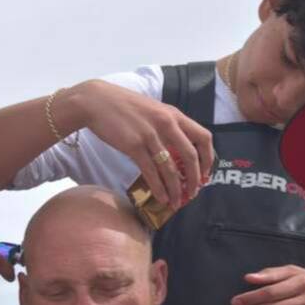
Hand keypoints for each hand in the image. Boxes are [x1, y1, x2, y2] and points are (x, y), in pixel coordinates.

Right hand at [73, 80, 213, 207]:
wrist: (97, 101)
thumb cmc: (124, 107)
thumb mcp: (153, 110)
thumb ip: (168, 126)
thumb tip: (178, 150)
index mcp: (174, 115)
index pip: (203, 137)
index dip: (208, 158)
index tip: (205, 173)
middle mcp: (166, 124)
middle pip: (190, 156)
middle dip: (195, 179)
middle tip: (193, 193)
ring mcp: (150, 135)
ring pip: (170, 169)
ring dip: (175, 189)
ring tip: (176, 202)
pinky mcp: (134, 146)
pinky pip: (151, 172)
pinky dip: (158, 188)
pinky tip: (161, 198)